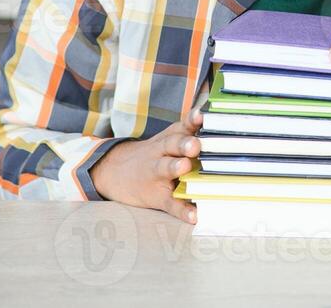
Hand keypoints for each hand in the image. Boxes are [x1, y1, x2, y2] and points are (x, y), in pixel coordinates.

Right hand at [88, 111, 202, 221]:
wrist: (115, 171)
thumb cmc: (155, 153)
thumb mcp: (168, 137)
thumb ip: (190, 129)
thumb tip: (215, 117)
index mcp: (169, 138)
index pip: (182, 126)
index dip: (191, 120)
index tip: (201, 115)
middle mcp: (162, 153)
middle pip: (172, 144)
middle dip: (184, 143)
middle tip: (195, 144)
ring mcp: (157, 175)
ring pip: (166, 169)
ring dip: (175, 167)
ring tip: (185, 167)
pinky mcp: (157, 196)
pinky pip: (170, 203)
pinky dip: (182, 210)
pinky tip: (193, 216)